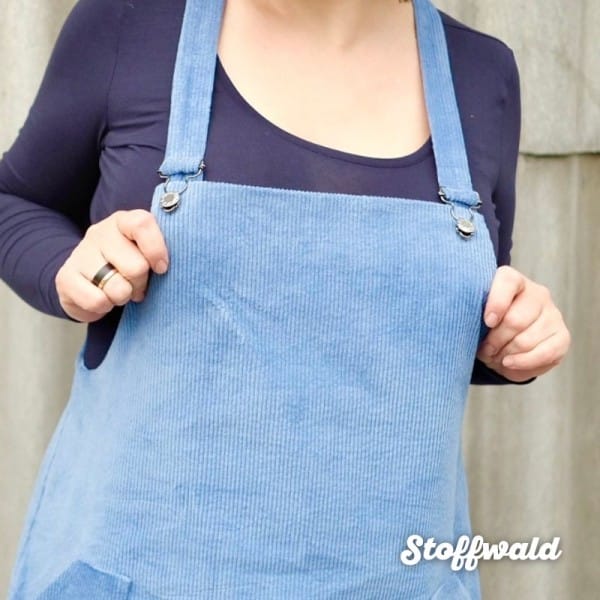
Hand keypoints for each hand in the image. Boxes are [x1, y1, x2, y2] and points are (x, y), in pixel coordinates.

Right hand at [55, 210, 168, 322]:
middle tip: (136, 286)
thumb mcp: (144, 252)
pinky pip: (97, 301)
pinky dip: (104, 307)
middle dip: (141, 284)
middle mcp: (100, 233)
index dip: (156, 250)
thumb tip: (167, 265)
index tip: (161, 268)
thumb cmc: (126, 264)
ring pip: (117, 287)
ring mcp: (81, 254)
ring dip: (123, 297)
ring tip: (119, 291)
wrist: (86, 279)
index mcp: (123, 221)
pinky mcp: (66, 277)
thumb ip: (157, 251)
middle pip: (136, 267)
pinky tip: (102, 298)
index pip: (142, 224)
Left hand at [476, 266, 570, 382]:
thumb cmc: (486, 322)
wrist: (505, 338)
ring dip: (506, 355)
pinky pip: (544, 354)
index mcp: (513, 280)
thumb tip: (472, 327)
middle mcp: (537, 294)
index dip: (497, 304)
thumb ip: (474, 313)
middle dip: (495, 341)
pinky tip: (509, 363)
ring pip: (526, 340)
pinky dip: (523, 363)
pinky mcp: (562, 337)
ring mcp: (552, 315)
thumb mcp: (476, 313)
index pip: (507, 282)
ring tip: (494, 357)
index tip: (487, 322)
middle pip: (515, 320)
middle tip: (484, 350)